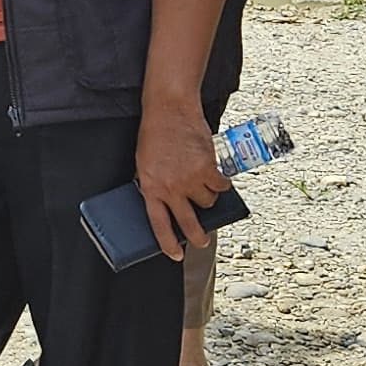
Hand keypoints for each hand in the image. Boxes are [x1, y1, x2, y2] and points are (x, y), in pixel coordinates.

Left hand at [134, 105, 230, 260]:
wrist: (169, 111)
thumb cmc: (155, 135)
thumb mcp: (145, 164)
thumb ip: (155, 184)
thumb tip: (167, 203)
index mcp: (151, 189)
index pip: (159, 225)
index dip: (168, 244)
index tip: (176, 255)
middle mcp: (170, 188)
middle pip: (188, 223)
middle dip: (198, 236)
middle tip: (202, 240)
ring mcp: (189, 180)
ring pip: (207, 202)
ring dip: (208, 197)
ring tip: (203, 184)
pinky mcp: (207, 169)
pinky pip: (220, 186)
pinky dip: (221, 182)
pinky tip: (216, 175)